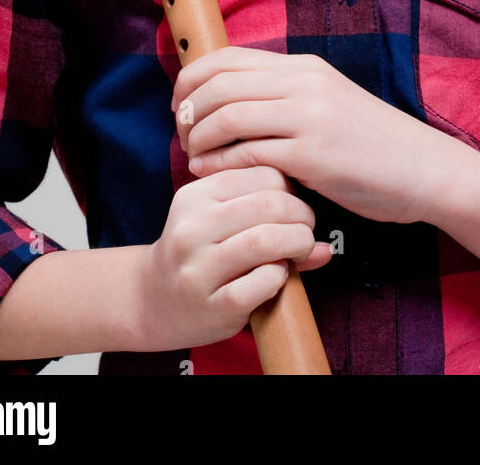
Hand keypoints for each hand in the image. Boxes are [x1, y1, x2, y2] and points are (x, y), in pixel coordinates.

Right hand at [134, 165, 333, 353]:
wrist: (152, 300)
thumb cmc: (197, 254)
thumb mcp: (216, 222)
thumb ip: (265, 217)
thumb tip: (327, 246)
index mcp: (195, 196)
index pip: (261, 175)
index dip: (291, 190)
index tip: (296, 207)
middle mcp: (192, 228)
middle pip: (268, 205)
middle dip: (302, 217)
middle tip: (306, 231)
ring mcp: (199, 268)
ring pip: (265, 241)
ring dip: (298, 244)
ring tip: (300, 251)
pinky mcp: (212, 305)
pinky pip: (262, 282)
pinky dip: (281, 276)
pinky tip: (278, 276)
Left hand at [171, 46, 451, 224]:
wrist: (423, 168)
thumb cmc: (371, 143)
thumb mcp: (327, 101)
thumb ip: (286, 95)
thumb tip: (233, 99)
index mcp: (304, 67)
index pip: (227, 58)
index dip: (192, 79)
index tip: (181, 105)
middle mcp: (303, 84)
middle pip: (220, 83)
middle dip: (188, 110)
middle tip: (182, 134)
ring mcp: (308, 117)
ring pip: (228, 115)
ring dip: (198, 138)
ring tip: (193, 157)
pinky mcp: (313, 155)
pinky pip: (248, 153)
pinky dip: (219, 163)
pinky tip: (211, 173)